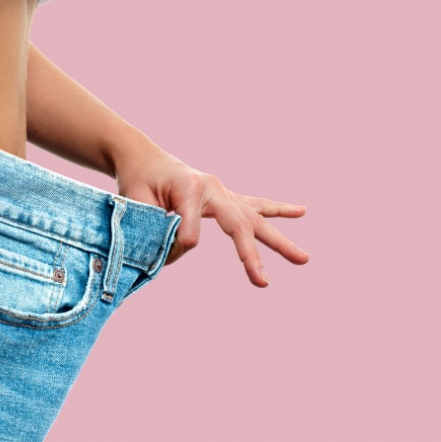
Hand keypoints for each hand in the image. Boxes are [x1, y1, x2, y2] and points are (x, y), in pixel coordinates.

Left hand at [112, 142, 308, 287]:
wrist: (144, 158)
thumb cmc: (137, 181)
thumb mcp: (136, 203)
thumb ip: (157, 228)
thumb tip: (185, 249)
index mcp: (190, 187)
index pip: (192, 229)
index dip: (179, 244)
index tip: (166, 249)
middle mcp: (213, 187)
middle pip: (239, 226)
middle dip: (251, 256)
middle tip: (264, 282)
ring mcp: (223, 191)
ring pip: (256, 219)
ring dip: (279, 241)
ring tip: (304, 259)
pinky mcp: (226, 196)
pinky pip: (255, 205)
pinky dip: (278, 209)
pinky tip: (301, 210)